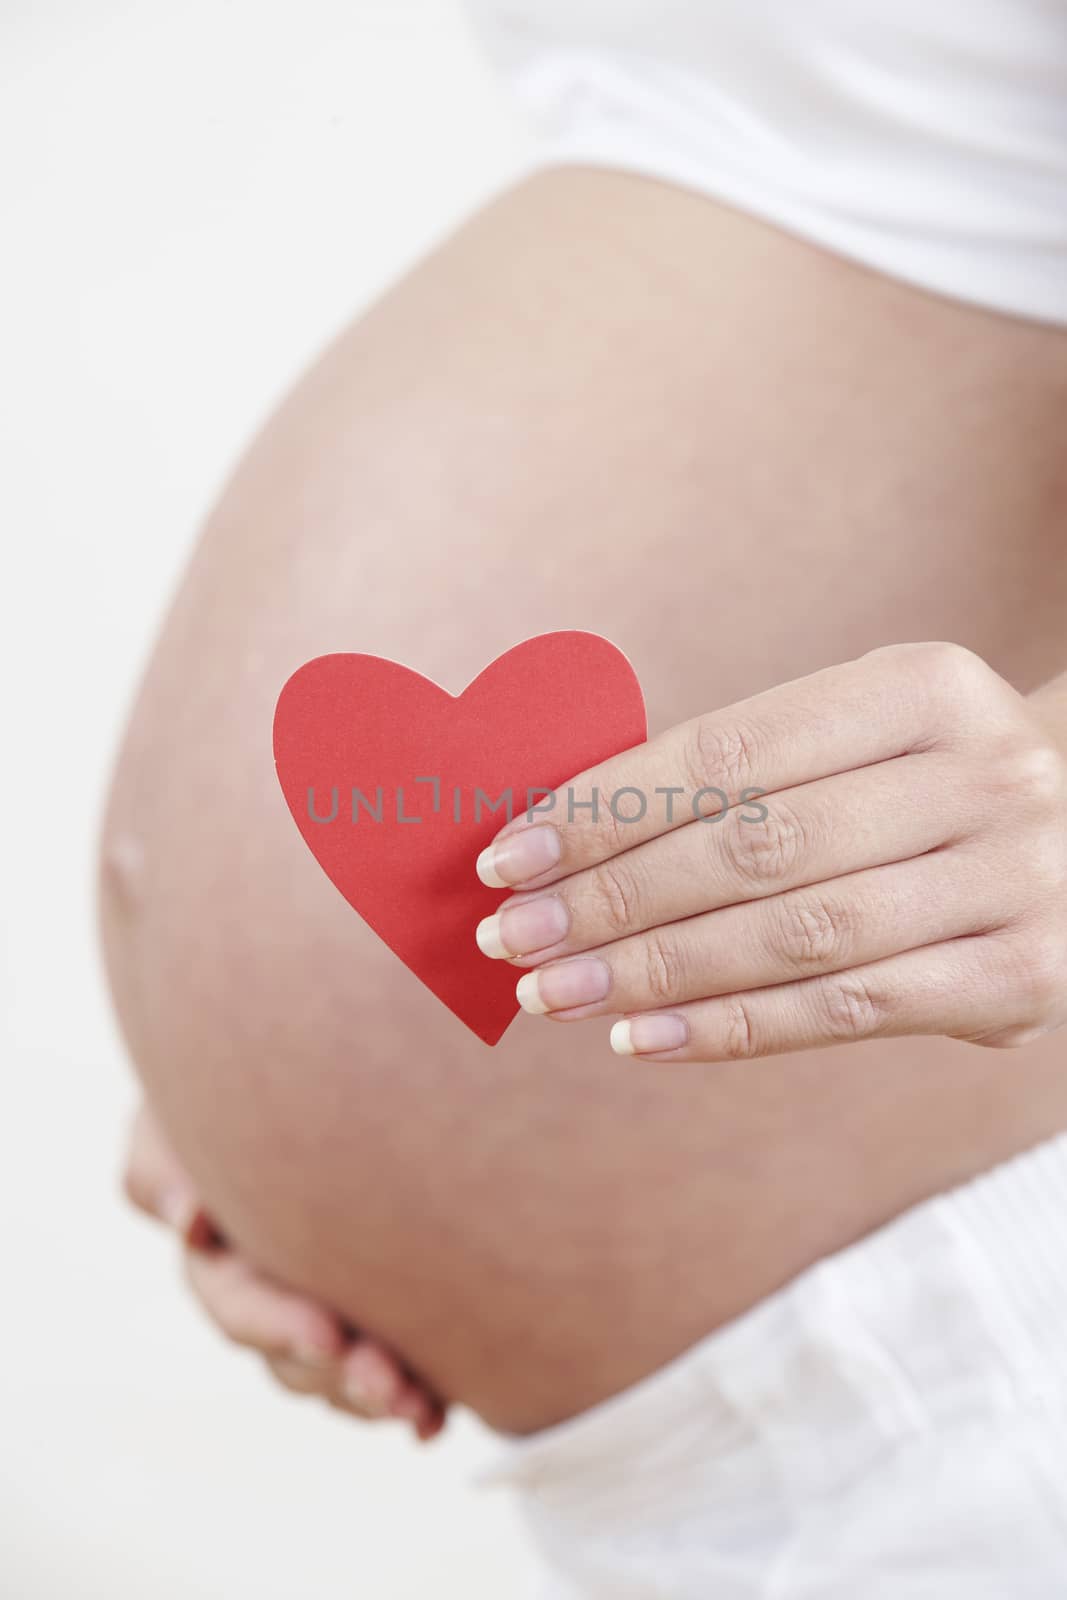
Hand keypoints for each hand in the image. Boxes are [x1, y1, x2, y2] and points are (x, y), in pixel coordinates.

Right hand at [122, 1103, 444, 1437]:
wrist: (304, 1071)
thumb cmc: (223, 1093)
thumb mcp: (174, 1118)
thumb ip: (163, 1167)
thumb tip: (189, 1220)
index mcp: (220, 1262)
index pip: (240, 1307)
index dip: (279, 1327)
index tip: (326, 1335)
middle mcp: (272, 1299)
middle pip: (298, 1358)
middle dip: (342, 1376)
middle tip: (386, 1382)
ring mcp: (327, 1311)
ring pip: (345, 1376)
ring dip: (380, 1396)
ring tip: (417, 1403)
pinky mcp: (382, 1314)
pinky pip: (398, 1369)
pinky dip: (417, 1399)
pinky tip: (437, 1417)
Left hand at [474, 642, 1066, 1061]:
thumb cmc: (926, 785)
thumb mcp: (865, 739)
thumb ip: (745, 777)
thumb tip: (563, 835)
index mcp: (924, 687)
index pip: (732, 750)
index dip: (609, 805)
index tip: (510, 852)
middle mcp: (981, 775)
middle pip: (755, 846)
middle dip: (610, 897)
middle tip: (510, 935)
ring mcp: (1013, 881)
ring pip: (794, 937)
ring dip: (652, 971)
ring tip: (553, 992)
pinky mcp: (1020, 980)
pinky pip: (848, 1014)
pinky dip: (732, 1031)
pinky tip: (641, 1040)